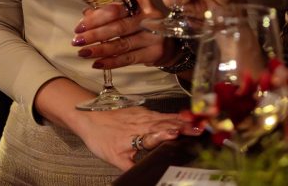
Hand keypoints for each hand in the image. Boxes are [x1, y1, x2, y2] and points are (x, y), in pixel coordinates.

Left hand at [70, 104, 196, 170]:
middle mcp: (142, 123)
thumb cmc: (100, 136)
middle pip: (165, 124)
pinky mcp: (144, 110)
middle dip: (183, 127)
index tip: (177, 134)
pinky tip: (184, 117)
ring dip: (182, 121)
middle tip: (199, 130)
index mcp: (135, 136)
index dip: (165, 134)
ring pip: (166, 118)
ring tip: (197, 124)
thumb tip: (142, 177)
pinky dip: (175, 116)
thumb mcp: (113, 158)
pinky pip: (162, 113)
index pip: (153, 135)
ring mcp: (144, 115)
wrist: (89, 116)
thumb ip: (130, 167)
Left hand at [73, 0, 169, 68]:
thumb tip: (86, 14)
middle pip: (118, 27)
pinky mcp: (154, 53)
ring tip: (83, 53)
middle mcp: (150, 17)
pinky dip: (111, 62)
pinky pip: (128, 58)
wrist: (170, 45)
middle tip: (77, 41)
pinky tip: (97, 63)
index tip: (80, 27)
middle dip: (94, 35)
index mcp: (141, 3)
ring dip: (100, 49)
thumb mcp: (129, 16)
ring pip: (122, 44)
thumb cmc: (144, 27)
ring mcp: (154, 36)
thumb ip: (109, 14)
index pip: (115, 10)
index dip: (95, 19)